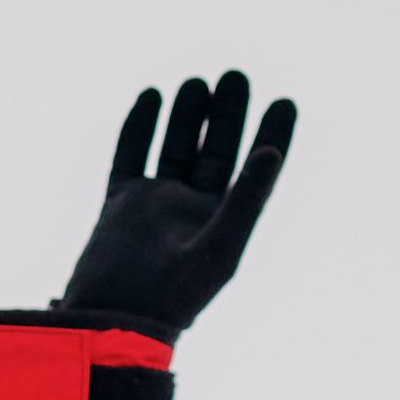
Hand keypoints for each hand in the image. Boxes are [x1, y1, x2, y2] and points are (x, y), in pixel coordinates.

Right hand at [48, 69, 298, 341]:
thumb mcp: (220, 247)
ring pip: (175, 148)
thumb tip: (270, 151)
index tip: (286, 101)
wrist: (113, 324)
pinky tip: (151, 95)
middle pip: (214, 150)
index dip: (272, 136)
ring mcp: (156, 205)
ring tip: (198, 81)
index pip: (255, 170)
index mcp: (225, 224)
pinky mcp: (120, 204)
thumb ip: (246, 199)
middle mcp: (193, 211)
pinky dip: (139, 126)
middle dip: (226, 114)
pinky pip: (132, 156)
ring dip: (187, 115)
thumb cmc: (173, 298)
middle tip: (236, 76)